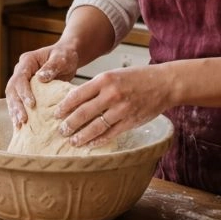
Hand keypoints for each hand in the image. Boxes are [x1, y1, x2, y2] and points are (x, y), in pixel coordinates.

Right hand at [4, 43, 79, 127]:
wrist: (66, 56)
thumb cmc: (65, 55)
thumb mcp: (61, 58)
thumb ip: (52, 66)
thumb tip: (40, 78)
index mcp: (27, 61)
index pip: (20, 77)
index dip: (24, 92)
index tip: (31, 104)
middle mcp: (20, 70)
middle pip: (12, 89)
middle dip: (16, 105)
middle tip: (22, 119)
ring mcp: (22, 80)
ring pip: (12, 96)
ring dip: (15, 110)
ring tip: (19, 124)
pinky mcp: (25, 89)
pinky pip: (18, 101)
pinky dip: (18, 112)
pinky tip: (20, 124)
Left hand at [53, 64, 171, 147]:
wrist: (164, 83)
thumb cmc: (137, 78)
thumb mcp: (114, 75)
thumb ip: (97, 87)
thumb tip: (76, 100)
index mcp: (105, 79)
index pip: (77, 95)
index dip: (64, 106)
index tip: (56, 113)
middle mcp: (112, 94)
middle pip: (83, 112)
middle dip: (69, 123)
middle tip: (60, 130)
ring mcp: (121, 109)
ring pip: (95, 126)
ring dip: (81, 135)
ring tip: (72, 140)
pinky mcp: (130, 121)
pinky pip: (110, 133)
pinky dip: (98, 140)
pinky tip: (90, 144)